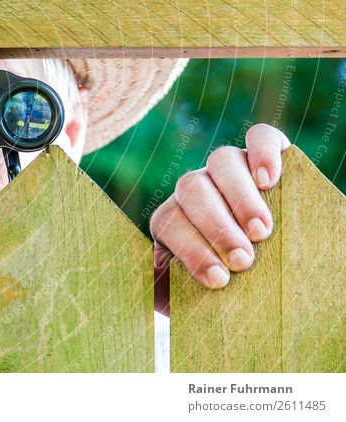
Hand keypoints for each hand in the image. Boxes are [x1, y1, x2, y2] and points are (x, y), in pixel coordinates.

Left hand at [150, 123, 290, 314]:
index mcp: (173, 218)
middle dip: (217, 226)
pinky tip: (271, 179)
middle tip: (244, 259)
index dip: (191, 250)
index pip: (168, 222)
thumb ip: (176, 290)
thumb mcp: (193, 289)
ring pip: (222, 161)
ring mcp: (226, 168)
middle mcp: (195, 188)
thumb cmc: (223, 278)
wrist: (249, 260)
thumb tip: (164, 299)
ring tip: (262, 230)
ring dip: (240, 196)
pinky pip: (260, 137)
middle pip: (192, 189)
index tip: (219, 280)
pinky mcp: (260, 152)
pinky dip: (265, 152)